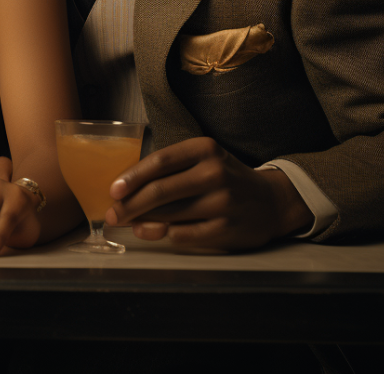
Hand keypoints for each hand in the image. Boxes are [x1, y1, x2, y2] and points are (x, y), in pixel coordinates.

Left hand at [106, 137, 312, 251]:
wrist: (270, 201)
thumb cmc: (225, 177)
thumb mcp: (203, 159)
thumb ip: (170, 169)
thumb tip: (127, 189)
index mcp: (205, 149)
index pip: (160, 161)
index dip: (133, 176)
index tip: (113, 190)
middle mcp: (215, 173)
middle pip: (160, 190)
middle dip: (130, 204)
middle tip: (112, 214)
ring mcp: (223, 202)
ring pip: (169, 214)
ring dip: (142, 221)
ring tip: (127, 223)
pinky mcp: (227, 229)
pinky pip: (184, 235)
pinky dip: (164, 234)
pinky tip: (154, 232)